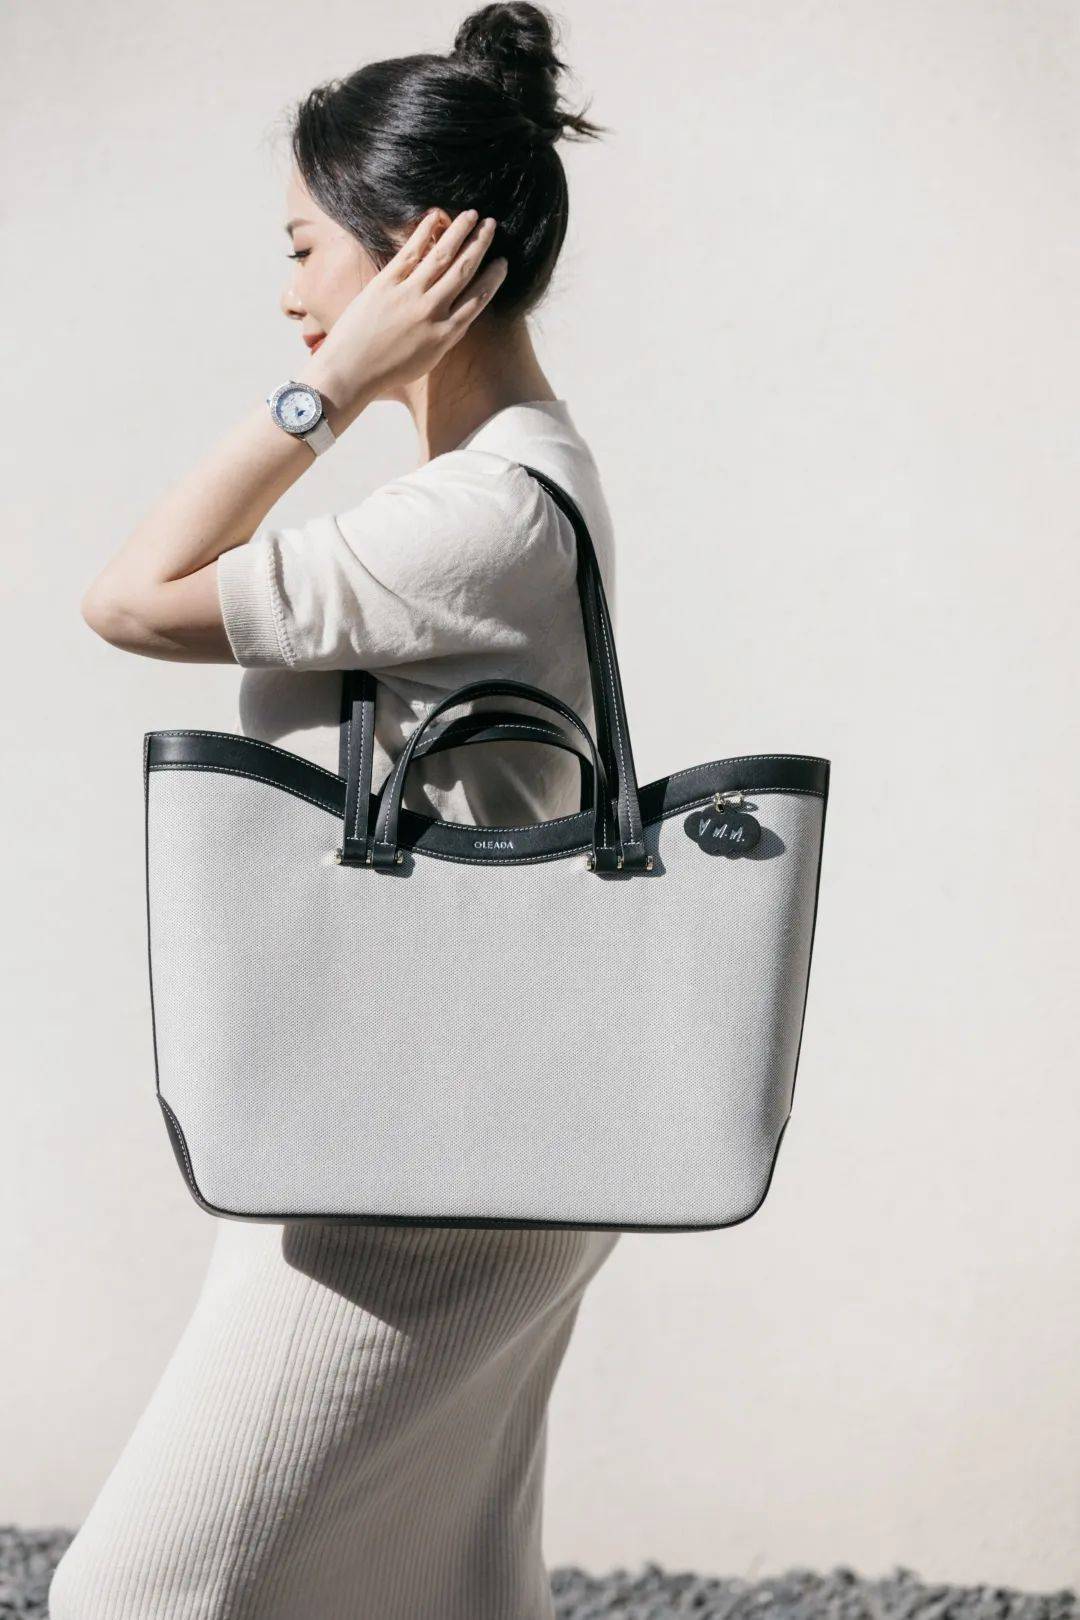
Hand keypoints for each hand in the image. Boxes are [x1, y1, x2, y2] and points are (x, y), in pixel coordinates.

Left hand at [300, 209, 507, 416]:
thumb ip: (445, 335)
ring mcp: (408, 296)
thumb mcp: (427, 359)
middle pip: (464, 271)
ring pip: (442, 256)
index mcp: (446, 334)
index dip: (493, 278)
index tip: (503, 262)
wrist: (351, 371)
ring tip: (472, 214)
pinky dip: (425, 232)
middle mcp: (431, 312)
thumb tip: (457, 313)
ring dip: (459, 231)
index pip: (478, 299)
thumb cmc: (388, 370)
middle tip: (492, 225)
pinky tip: (436, 216)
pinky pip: (410, 252)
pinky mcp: (385, 284)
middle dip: (480, 245)